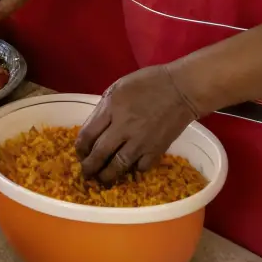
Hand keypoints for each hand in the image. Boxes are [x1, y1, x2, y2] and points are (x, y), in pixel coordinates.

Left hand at [75, 64, 200, 182]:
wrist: (181, 89)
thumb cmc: (149, 82)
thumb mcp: (118, 87)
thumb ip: (105, 107)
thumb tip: (95, 126)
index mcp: (111, 109)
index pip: (87, 135)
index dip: (80, 148)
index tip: (80, 153)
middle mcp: (123, 128)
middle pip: (99, 154)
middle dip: (89, 167)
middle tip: (85, 173)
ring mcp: (140, 141)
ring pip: (118, 166)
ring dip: (107, 175)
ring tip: (102, 179)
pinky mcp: (156, 150)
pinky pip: (140, 167)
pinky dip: (133, 170)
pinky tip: (129, 169)